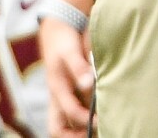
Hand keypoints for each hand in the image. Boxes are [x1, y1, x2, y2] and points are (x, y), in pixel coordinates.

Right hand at [40, 18, 94, 137]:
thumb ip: (79, 67)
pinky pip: (69, 113)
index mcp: (57, 88)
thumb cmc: (64, 42)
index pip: (71, 112)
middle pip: (56, 128)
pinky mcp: (65, 93)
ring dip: (76, 130)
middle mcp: (56, 97)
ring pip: (62, 123)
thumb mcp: (71, 51)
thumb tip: (88, 83)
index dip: (86, 120)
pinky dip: (79, 120)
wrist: (55, 31)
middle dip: (72, 136)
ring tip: (97, 129)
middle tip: (93, 134)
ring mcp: (59, 97)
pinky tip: (96, 116)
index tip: (101, 121)